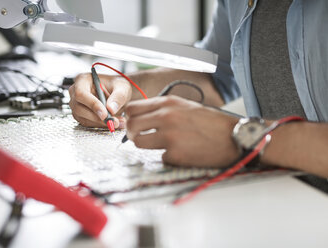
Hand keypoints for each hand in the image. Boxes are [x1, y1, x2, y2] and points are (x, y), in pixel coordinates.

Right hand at [69, 73, 132, 127]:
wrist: (119, 94)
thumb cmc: (118, 86)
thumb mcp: (122, 88)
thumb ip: (118, 97)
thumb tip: (111, 109)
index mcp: (83, 80)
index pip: (81, 93)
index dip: (92, 105)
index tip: (105, 114)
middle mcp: (76, 92)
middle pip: (79, 108)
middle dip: (97, 117)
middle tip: (114, 121)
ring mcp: (77, 104)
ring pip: (83, 118)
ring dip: (101, 123)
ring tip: (118, 122)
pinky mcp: (81, 115)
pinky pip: (87, 123)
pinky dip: (101, 125)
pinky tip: (113, 123)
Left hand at [125, 96, 240, 167]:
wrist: (235, 136)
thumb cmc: (212, 122)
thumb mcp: (185, 106)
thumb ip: (163, 109)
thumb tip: (141, 117)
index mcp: (168, 103)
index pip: (132, 108)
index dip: (130, 118)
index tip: (136, 124)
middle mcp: (166, 117)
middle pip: (131, 126)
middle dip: (133, 134)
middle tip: (141, 138)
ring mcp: (170, 136)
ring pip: (139, 142)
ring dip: (146, 146)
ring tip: (161, 146)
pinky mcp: (176, 154)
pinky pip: (160, 157)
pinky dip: (168, 157)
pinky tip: (181, 153)